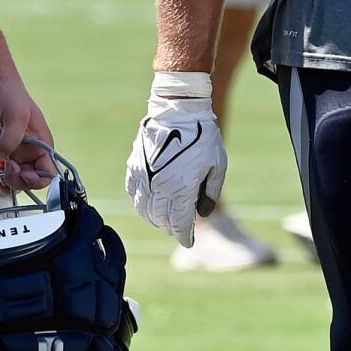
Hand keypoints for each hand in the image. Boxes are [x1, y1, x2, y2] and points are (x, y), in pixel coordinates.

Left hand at [0, 73, 57, 191]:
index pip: (48, 174)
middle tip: (5, 169)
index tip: (21, 173)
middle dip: (17, 181)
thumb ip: (11, 139)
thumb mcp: (15, 116)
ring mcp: (17, 154)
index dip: (36, 180)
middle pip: (30, 181)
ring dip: (4, 182)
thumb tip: (0, 158)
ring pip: (15, 179)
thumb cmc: (9, 97)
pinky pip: (2, 173)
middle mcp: (32, 152)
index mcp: (43, 146)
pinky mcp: (2, 152)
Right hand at [125, 71, 225, 244]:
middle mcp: (160, 186)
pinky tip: (147, 202)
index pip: (179, 223)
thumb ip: (211, 192)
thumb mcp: (218, 165)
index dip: (183, 236)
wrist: (179, 109)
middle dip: (170, 228)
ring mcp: (145, 176)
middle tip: (177, 228)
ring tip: (163, 218)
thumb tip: (202, 212)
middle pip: (160, 219)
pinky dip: (139, 202)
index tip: (187, 241)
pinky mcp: (135, 166)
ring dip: (153, 218)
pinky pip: (132, 192)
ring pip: (144, 209)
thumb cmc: (203, 136)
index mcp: (182, 188)